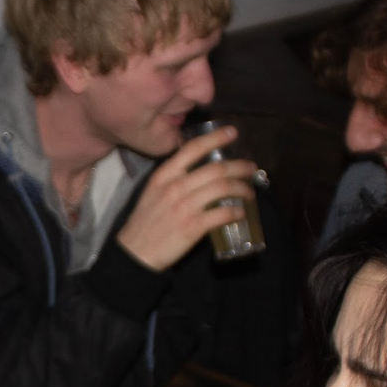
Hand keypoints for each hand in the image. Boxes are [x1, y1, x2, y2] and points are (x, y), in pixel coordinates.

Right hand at [114, 126, 258, 271]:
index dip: (216, 138)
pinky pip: (222, 214)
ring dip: (242, 188)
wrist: (135, 252)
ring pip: (223, 188)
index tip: (233, 133)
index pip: (193, 148)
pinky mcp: (193, 227)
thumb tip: (201, 173)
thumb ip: (174, 179)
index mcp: (164, 175)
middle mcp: (175, 187)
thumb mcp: (153, 192)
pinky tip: (241, 213)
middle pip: (216, 169)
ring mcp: (184, 207)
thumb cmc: (145, 222)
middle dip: (239, 166)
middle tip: (251, 168)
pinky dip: (236, 212)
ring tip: (249, 192)